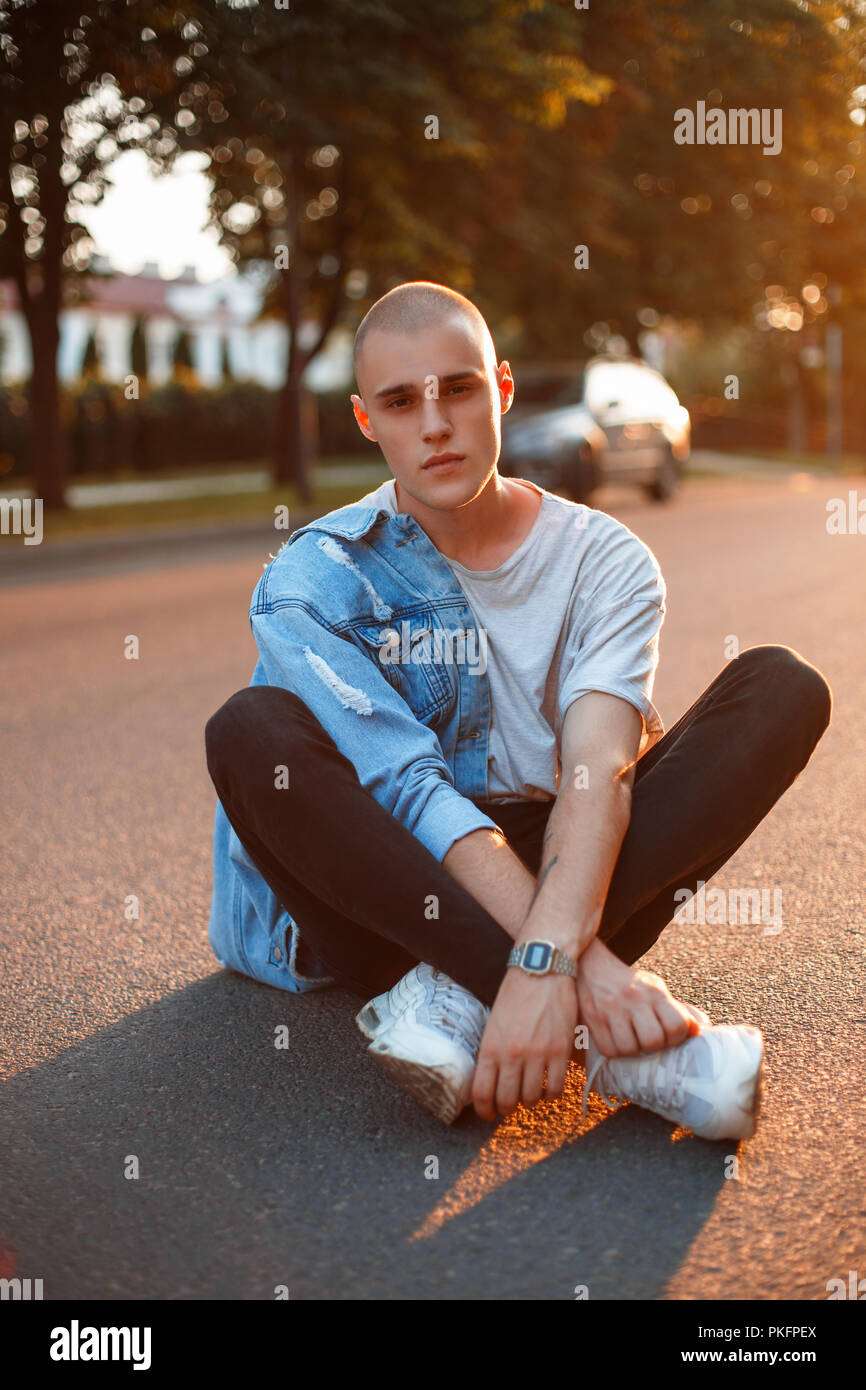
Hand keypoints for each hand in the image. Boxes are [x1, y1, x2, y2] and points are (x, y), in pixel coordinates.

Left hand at [471, 967, 577, 1120]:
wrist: (542, 969)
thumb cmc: (515, 992)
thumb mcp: (493, 1020)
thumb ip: (492, 1050)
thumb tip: (490, 1077)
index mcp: (490, 1047)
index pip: (482, 1093)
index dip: (484, 1110)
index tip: (488, 1113)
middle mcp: (512, 1055)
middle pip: (507, 1101)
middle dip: (507, 1108)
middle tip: (509, 1106)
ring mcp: (537, 1054)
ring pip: (532, 1098)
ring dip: (529, 1101)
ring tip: (529, 1095)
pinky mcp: (560, 1051)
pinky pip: (556, 1087)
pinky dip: (552, 1094)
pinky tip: (549, 1089)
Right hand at [577, 937, 699, 1057]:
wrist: (591, 966)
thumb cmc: (630, 984)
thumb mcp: (656, 989)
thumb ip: (679, 1010)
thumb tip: (702, 1029)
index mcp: (654, 992)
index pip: (677, 1025)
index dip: (676, 1037)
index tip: (669, 1036)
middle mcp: (634, 998)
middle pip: (653, 1040)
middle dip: (653, 1046)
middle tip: (648, 1040)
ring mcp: (611, 1008)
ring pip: (630, 1048)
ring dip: (632, 1050)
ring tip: (631, 1039)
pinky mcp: (593, 1018)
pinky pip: (609, 1049)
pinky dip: (615, 1050)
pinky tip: (616, 1039)